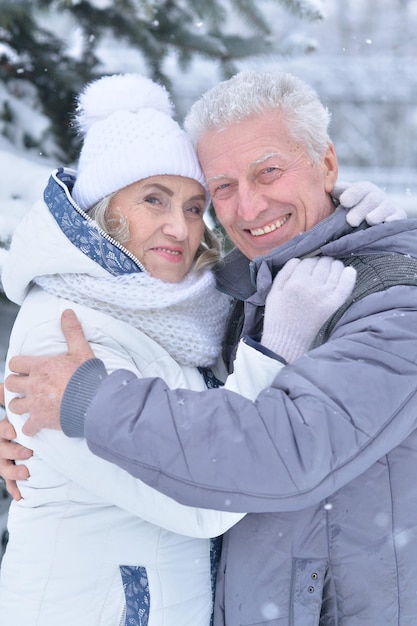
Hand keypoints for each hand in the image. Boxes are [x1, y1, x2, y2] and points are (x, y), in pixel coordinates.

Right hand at [0, 386, 30, 500]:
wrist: (10, 434)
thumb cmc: (14, 419)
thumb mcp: (11, 407)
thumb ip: (6, 395)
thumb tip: (8, 378)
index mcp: (1, 430)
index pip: (0, 430)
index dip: (4, 430)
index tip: (13, 431)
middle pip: (1, 450)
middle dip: (13, 452)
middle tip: (28, 453)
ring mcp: (2, 459)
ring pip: (3, 467)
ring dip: (13, 472)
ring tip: (26, 473)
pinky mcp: (8, 471)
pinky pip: (8, 483)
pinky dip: (13, 489)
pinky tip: (21, 496)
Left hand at [5, 309, 93, 435]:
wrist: (94, 401)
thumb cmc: (87, 376)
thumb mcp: (81, 350)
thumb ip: (72, 331)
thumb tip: (67, 312)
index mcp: (40, 367)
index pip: (15, 364)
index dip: (18, 366)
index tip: (25, 369)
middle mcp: (33, 385)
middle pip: (11, 385)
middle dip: (15, 385)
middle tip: (26, 386)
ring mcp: (35, 404)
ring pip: (14, 406)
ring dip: (20, 405)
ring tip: (28, 405)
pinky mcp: (41, 420)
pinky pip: (27, 427)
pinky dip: (30, 427)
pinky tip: (35, 426)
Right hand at [262, 257, 355, 361]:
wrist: (288, 340)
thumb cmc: (278, 316)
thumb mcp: (273, 292)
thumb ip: (284, 272)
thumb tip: (298, 259)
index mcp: (296, 281)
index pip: (308, 261)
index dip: (308, 262)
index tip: (308, 267)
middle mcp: (312, 286)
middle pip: (322, 263)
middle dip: (321, 262)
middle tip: (319, 268)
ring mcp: (326, 295)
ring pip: (335, 269)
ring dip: (334, 265)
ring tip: (331, 269)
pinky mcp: (334, 304)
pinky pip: (346, 284)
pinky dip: (349, 275)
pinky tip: (349, 270)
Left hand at [332, 180, 406, 226]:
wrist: (371, 215)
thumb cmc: (352, 208)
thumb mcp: (342, 197)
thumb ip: (336, 192)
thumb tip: (328, 188)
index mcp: (363, 189)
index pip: (358, 189)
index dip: (351, 194)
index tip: (343, 201)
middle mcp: (376, 195)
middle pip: (370, 200)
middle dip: (360, 210)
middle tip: (351, 221)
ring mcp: (388, 205)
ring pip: (384, 208)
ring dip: (377, 214)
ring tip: (369, 220)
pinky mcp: (398, 215)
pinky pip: (398, 216)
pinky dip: (393, 219)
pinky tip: (387, 222)